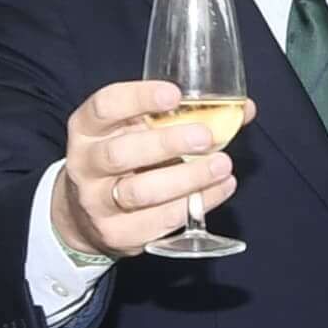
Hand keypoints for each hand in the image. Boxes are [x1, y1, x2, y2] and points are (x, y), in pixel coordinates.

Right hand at [50, 77, 239, 258]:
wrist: (87, 214)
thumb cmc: (125, 160)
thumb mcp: (138, 131)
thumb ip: (182, 116)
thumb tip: (242, 109)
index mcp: (87, 129)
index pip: (105, 106)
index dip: (138, 98)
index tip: (174, 95)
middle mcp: (85, 164)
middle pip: (120, 153)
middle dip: (166, 144)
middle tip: (205, 136)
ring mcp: (98, 202)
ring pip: (139, 192)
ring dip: (186, 179)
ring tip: (222, 166)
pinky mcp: (117, 233)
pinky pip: (158, 221)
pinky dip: (195, 205)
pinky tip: (220, 189)